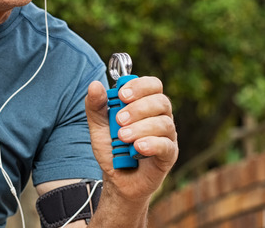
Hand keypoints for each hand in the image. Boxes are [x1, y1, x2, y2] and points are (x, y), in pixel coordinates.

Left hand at [84, 77, 177, 203]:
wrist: (117, 179)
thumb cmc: (112, 149)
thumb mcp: (98, 126)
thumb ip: (96, 106)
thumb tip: (95, 85)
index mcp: (146, 104)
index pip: (153, 85)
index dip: (139, 86)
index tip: (121, 95)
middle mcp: (160, 117)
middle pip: (160, 101)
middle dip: (138, 108)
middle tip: (119, 120)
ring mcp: (167, 136)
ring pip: (163, 123)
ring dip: (140, 128)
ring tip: (122, 137)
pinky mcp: (169, 155)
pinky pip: (166, 145)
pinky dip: (151, 144)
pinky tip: (137, 147)